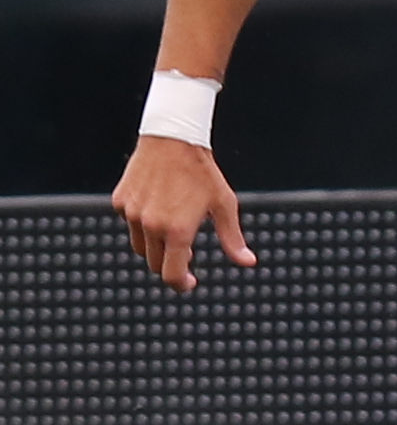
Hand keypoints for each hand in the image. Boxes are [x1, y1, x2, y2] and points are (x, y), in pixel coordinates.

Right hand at [112, 135, 255, 293]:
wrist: (173, 139)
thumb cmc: (203, 173)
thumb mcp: (224, 205)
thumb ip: (232, 238)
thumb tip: (248, 262)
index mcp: (177, 231)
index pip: (172, 274)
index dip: (181, 284)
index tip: (189, 283)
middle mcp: (150, 225)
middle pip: (155, 263)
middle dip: (171, 265)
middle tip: (187, 256)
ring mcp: (131, 214)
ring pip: (140, 246)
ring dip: (156, 247)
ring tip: (174, 233)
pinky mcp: (120, 201)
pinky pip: (130, 223)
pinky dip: (142, 225)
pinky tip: (158, 210)